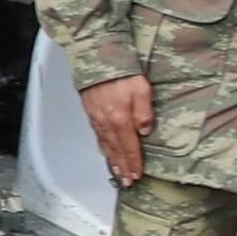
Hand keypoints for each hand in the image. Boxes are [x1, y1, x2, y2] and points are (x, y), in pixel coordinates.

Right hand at [79, 72, 151, 188]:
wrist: (96, 53)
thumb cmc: (120, 68)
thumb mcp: (141, 88)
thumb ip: (144, 112)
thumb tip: (146, 132)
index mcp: (120, 119)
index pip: (129, 147)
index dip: (134, 163)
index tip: (137, 176)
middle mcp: (106, 122)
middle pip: (116, 150)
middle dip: (122, 167)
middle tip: (126, 182)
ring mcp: (96, 117)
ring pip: (105, 144)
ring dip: (112, 160)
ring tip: (117, 171)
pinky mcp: (90, 110)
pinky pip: (97, 135)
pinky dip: (102, 146)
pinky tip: (105, 150)